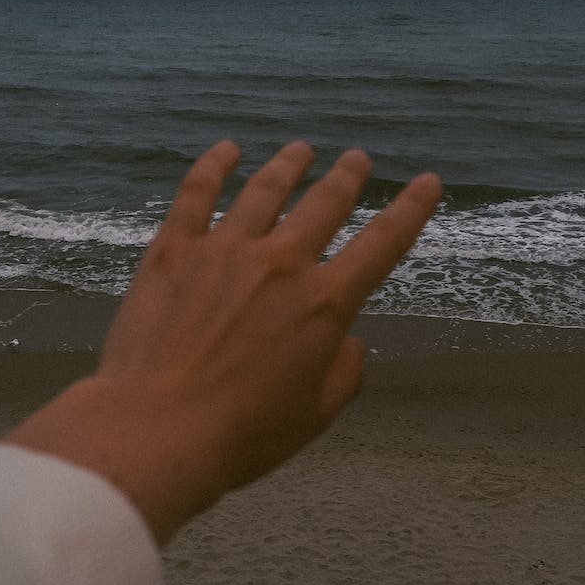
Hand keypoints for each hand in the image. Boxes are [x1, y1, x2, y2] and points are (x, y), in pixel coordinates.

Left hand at [3, 140, 440, 542]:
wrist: (158, 427)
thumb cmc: (243, 434)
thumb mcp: (316, 415)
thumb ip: (344, 372)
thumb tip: (350, 342)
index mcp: (325, 303)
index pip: (382, 244)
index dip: (410, 209)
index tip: (427, 182)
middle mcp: (282, 262)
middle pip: (324, 204)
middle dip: (347, 177)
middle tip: (356, 158)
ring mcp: (225, 249)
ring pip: (265, 190)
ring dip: (288, 166)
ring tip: (299, 150)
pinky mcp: (173, 250)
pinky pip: (197, 193)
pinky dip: (214, 165)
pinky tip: (226, 150)